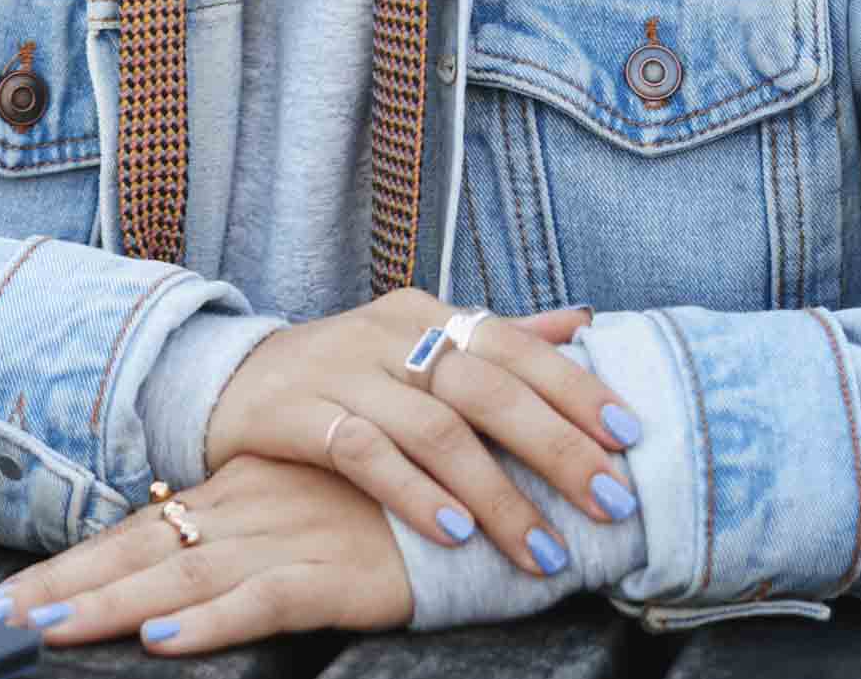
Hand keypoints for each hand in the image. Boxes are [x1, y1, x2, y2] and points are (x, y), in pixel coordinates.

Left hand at [0, 453, 411, 656]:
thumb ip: (242, 531)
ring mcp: (289, 538)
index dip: (69, 567)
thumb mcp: (302, 508)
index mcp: (236, 491)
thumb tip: (173, 572)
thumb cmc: (388, 507)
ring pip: (182, 576)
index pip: (136, 530)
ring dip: (111, 605)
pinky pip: (261, 601)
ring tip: (48, 630)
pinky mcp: (335, 574)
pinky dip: (210, 621)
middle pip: (139, 551)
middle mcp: (248, 508)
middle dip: (63, 588)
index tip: (6, 598)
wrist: (479, 493)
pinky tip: (165, 638)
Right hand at [203, 291, 638, 577]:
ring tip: (542, 549)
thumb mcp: (417, 342)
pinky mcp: (297, 413)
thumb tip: (583, 321)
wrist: (230, 379)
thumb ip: (499, 337)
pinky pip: (365, 453)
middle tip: (611, 505)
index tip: (631, 440)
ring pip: (433, 428)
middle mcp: (387, 333)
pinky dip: (415, 494)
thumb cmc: (346, 372)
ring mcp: (341, 370)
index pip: (515, 345)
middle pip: (485, 386)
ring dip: (496, 494)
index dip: (576, 389)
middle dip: (556, 449)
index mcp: (424, 311)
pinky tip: (454, 533)